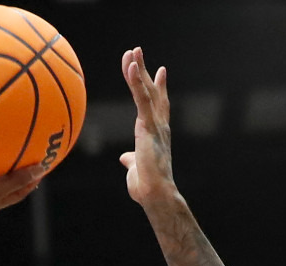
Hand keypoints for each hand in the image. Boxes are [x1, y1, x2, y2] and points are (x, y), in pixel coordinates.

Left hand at [119, 47, 175, 208]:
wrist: (156, 195)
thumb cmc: (148, 189)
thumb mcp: (136, 170)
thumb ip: (132, 161)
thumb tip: (126, 159)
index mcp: (157, 134)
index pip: (158, 106)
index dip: (158, 88)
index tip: (159, 72)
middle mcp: (159, 125)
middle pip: (151, 92)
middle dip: (145, 71)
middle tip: (138, 51)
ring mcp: (155, 124)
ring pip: (146, 91)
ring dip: (138, 69)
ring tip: (133, 51)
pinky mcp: (148, 126)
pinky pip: (141, 99)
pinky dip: (136, 82)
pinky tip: (131, 66)